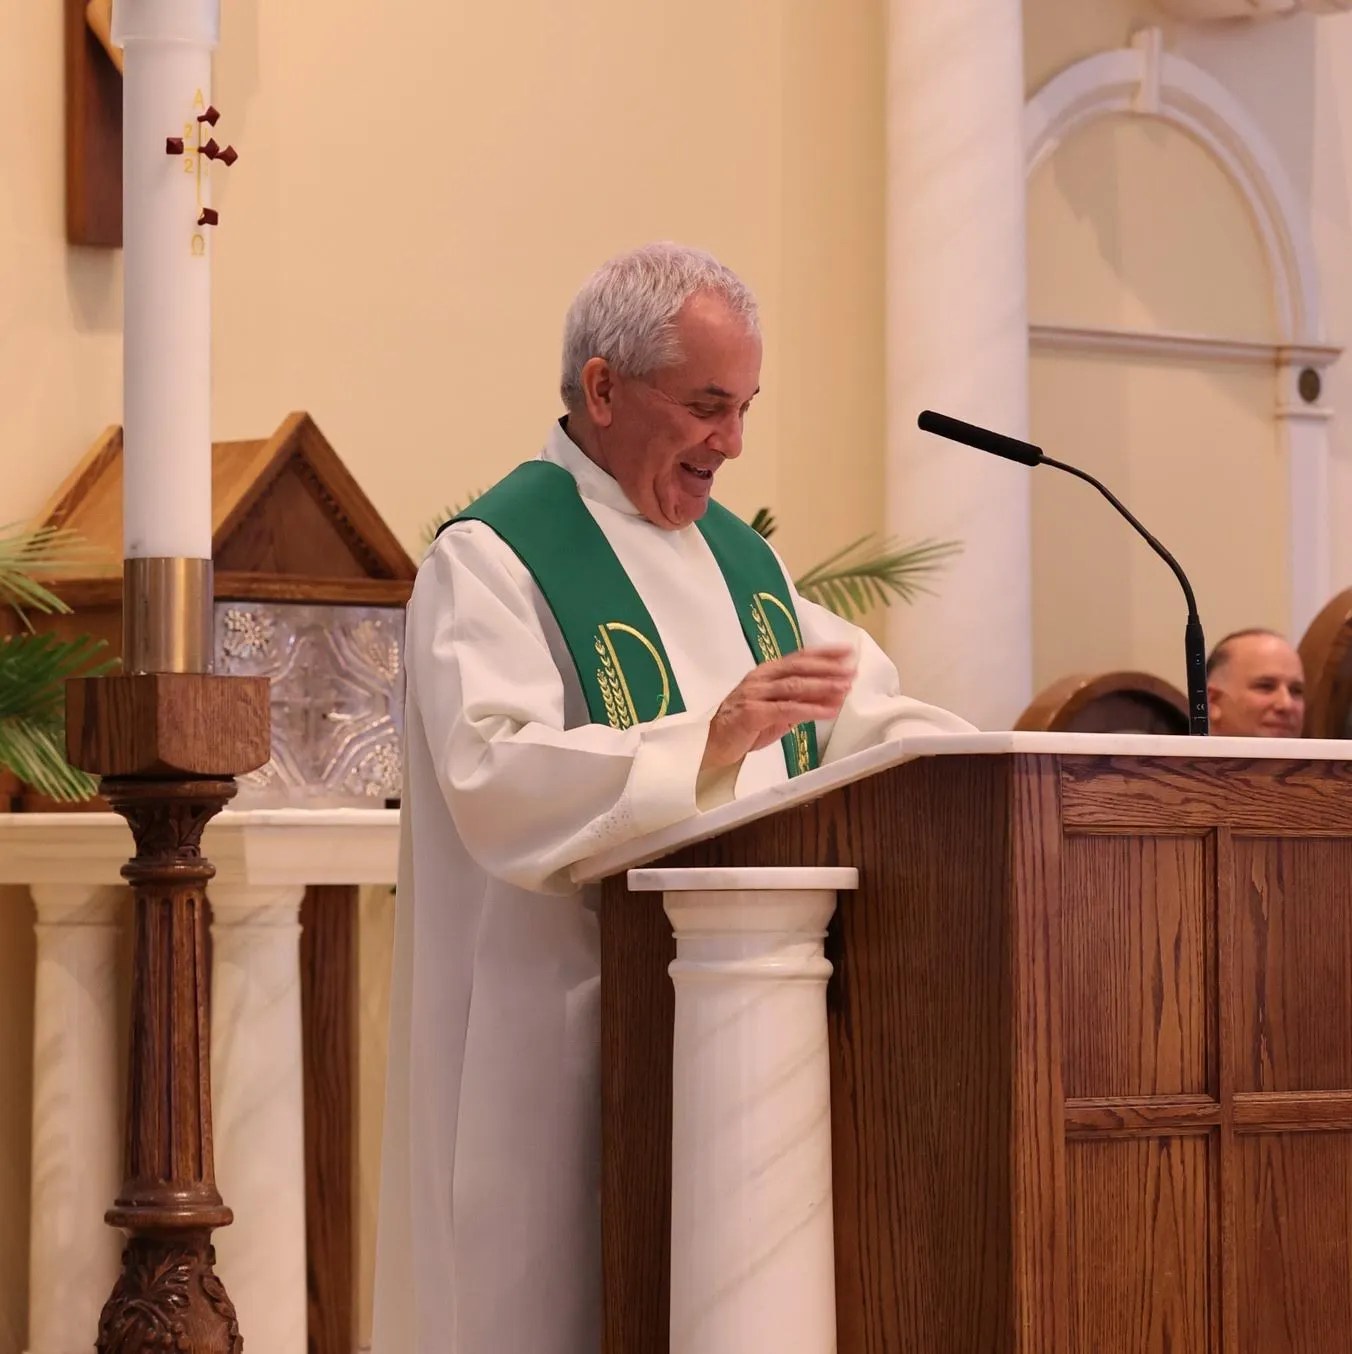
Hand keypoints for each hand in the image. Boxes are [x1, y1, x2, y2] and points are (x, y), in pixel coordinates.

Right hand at [702, 645, 855, 772]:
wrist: (708, 744)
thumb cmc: (739, 728)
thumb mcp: (772, 713)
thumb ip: (796, 704)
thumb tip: (827, 699)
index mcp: (765, 673)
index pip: (798, 657)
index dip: (824, 653)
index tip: (847, 651)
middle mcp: (760, 678)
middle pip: (799, 667)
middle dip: (829, 668)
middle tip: (853, 669)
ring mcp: (755, 694)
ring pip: (795, 686)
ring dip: (824, 686)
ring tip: (846, 688)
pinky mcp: (753, 713)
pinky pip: (788, 709)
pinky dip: (811, 709)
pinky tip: (829, 711)